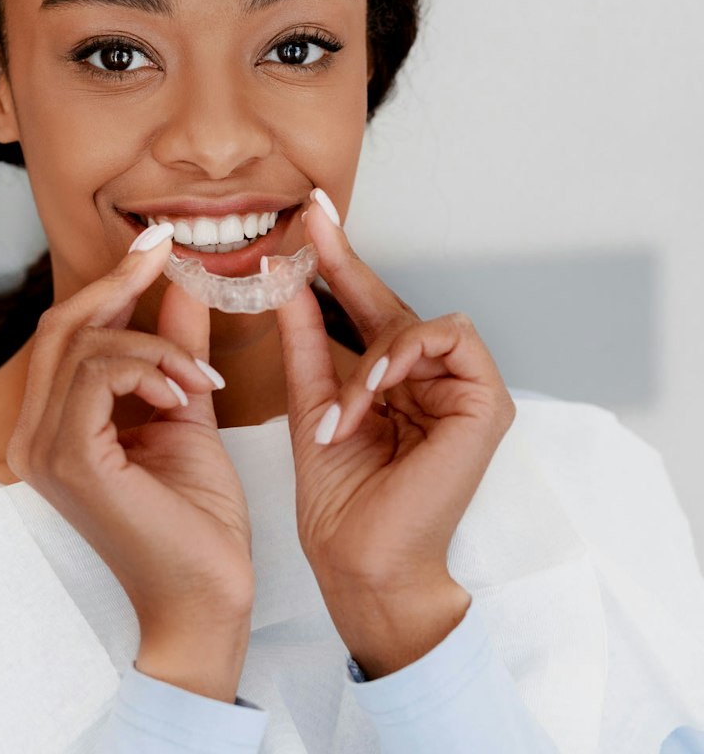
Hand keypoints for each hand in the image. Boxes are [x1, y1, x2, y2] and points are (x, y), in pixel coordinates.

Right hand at [6, 225, 252, 699]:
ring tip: (199, 377)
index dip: (110, 282)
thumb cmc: (195, 521)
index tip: (156, 245)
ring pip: (84, 344)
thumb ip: (175, 350)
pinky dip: (149, 366)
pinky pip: (100, 374)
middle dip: (118, 282)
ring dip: (154, 343)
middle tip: (168, 253)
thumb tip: (182, 287)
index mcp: (54, 427)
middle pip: (61, 327)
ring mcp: (43, 449)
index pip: (67, 335)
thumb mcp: (185, 412)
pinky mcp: (69, 459)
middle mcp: (33, 436)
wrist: (206, 599)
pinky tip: (184, 394)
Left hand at [274, 190, 515, 675]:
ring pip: (419, 323)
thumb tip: (286, 277)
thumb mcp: (312, 399)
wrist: (358, 560)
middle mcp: (431, 381)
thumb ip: (307, 338)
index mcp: (393, 381)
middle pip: (394, 305)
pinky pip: (448, 340)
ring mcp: (464, 391)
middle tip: (312, 222)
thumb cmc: (339, 495)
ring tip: (347, 405)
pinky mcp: (488, 403)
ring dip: (374, 355)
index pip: (367, 308)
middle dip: (347, 265)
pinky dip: (404, 358)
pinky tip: (376, 388)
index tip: (311, 213)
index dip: (340, 260)